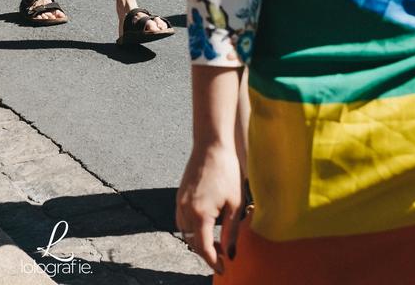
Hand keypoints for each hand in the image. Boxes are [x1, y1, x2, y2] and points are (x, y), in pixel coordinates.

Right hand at [177, 144, 246, 270]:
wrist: (212, 145)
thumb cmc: (227, 172)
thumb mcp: (235, 204)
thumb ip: (231, 232)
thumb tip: (231, 254)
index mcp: (200, 214)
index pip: (203, 248)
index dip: (213, 262)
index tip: (223, 269)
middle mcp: (185, 209)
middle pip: (192, 242)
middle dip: (206, 253)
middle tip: (222, 257)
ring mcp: (180, 201)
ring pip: (184, 232)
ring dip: (197, 241)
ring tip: (214, 243)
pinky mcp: (179, 194)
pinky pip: (181, 219)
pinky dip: (191, 228)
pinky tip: (204, 226)